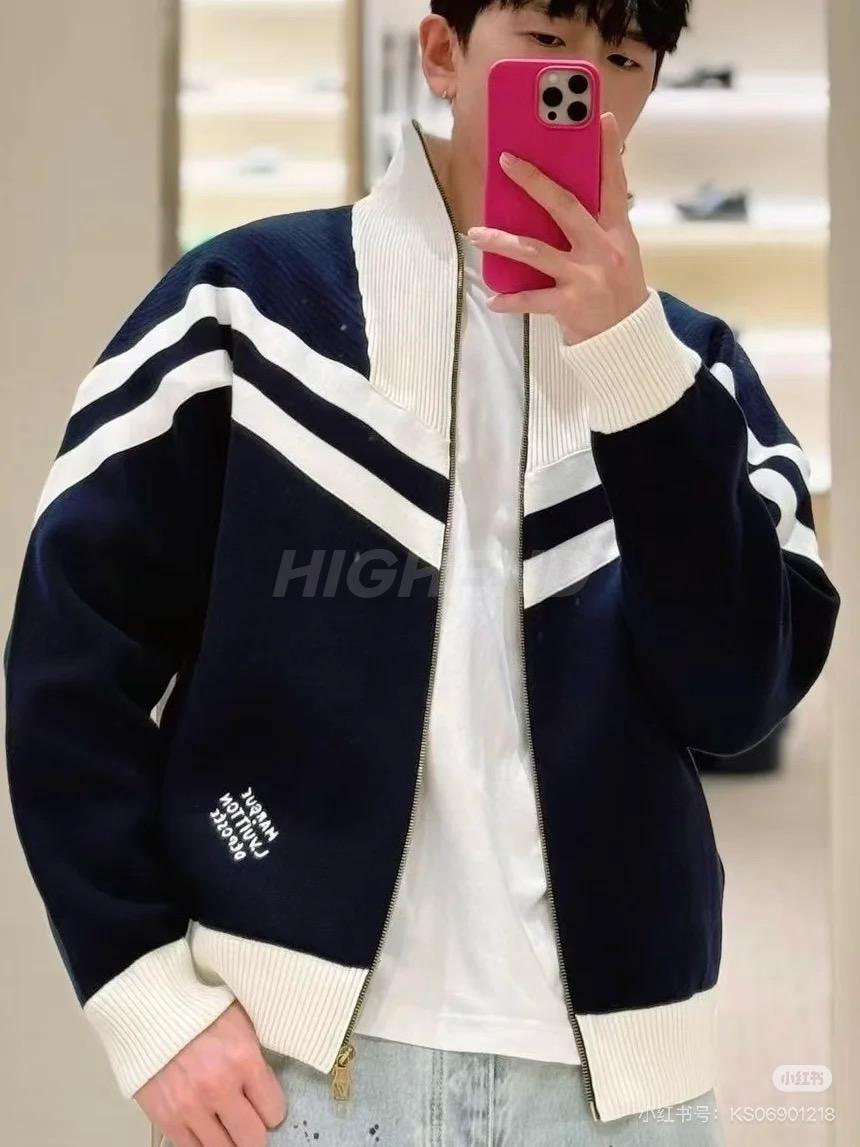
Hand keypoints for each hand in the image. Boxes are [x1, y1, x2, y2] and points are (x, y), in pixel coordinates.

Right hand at [135, 1001, 287, 1146]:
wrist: (151, 1011)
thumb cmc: (198, 1012)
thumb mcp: (240, 1022)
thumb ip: (255, 1057)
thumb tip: (265, 1088)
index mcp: (243, 1059)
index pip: (273, 1110)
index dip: (273, 1110)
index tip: (268, 1108)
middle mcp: (219, 1087)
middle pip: (251, 1139)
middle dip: (255, 1133)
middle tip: (251, 1124)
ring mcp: (190, 1106)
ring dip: (229, 1141)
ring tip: (228, 1128)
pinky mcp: (165, 1118)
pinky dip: (203, 1143)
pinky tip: (207, 1130)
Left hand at [467, 111, 648, 345]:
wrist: (628, 338)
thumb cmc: (617, 290)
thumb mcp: (619, 252)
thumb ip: (597, 225)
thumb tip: (560, 196)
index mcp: (616, 232)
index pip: (613, 184)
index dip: (609, 151)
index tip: (600, 118)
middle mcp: (602, 249)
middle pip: (565, 206)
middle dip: (535, 182)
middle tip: (507, 161)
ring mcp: (586, 277)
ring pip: (537, 251)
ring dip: (504, 242)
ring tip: (477, 234)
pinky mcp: (571, 305)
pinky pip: (533, 299)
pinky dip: (511, 300)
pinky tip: (493, 299)